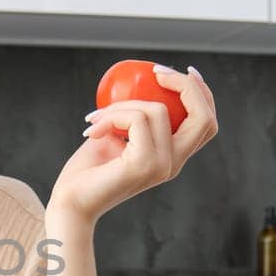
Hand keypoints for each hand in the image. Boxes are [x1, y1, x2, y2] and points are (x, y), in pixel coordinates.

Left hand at [48, 64, 218, 224]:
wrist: (69, 203)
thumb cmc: (87, 171)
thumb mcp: (115, 135)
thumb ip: (132, 117)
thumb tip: (139, 85)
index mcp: (172, 157)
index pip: (206, 123)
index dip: (202, 93)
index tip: (179, 71)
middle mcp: (174, 163)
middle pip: (204, 117)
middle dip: (186, 86)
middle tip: (155, 73)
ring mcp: (162, 165)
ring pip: (157, 110)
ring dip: (120, 105)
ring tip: (95, 118)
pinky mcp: (144, 164)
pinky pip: (137, 120)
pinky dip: (112, 115)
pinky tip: (92, 130)